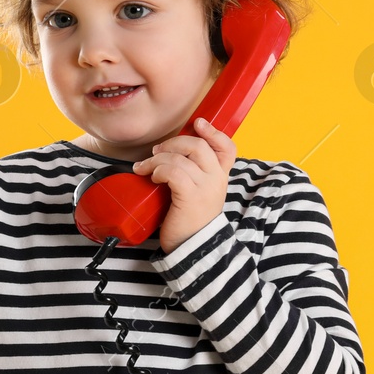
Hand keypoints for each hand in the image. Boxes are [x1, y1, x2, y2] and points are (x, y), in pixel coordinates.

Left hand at [133, 117, 236, 254]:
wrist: (193, 248)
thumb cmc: (189, 220)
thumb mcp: (197, 193)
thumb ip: (192, 174)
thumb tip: (168, 152)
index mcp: (220, 177)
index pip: (228, 148)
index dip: (214, 132)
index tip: (198, 124)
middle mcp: (217, 179)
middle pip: (199, 145)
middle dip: (173, 143)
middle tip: (157, 152)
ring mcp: (205, 188)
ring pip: (181, 157)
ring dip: (157, 159)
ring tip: (145, 168)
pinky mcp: (190, 197)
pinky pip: (173, 171)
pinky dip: (158, 170)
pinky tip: (153, 178)